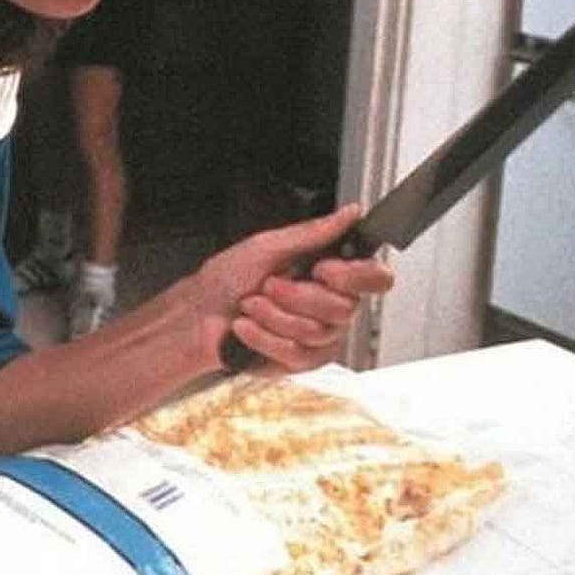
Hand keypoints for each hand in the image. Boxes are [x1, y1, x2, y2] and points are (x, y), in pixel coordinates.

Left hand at [192, 205, 395, 372]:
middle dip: (296, 295)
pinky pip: (296, 353)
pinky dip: (263, 336)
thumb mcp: (267, 245)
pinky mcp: (301, 361)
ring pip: (317, 332)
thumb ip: (313, 232)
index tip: (322, 269)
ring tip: (251, 305)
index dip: (354, 276)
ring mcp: (319, 337)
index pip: (376, 278)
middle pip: (344, 308)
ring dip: (272, 315)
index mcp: (329, 273)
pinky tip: (246, 327)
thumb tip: (349, 213)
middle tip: (268, 284)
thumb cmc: (228, 278)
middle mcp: (330, 305)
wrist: (199, 314)